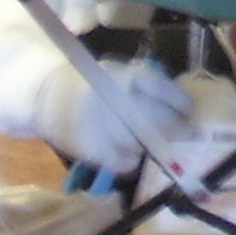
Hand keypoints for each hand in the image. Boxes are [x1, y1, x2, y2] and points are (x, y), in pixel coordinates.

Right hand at [39, 59, 193, 173]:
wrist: (45, 97)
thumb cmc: (90, 85)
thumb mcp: (116, 73)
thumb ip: (144, 88)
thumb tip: (181, 109)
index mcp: (122, 76)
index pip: (160, 88)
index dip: (179, 101)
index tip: (190, 111)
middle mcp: (112, 99)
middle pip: (155, 118)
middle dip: (177, 128)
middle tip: (187, 134)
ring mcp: (101, 126)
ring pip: (141, 143)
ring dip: (151, 144)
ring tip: (149, 140)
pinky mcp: (91, 150)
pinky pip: (124, 162)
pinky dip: (131, 160)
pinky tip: (128, 152)